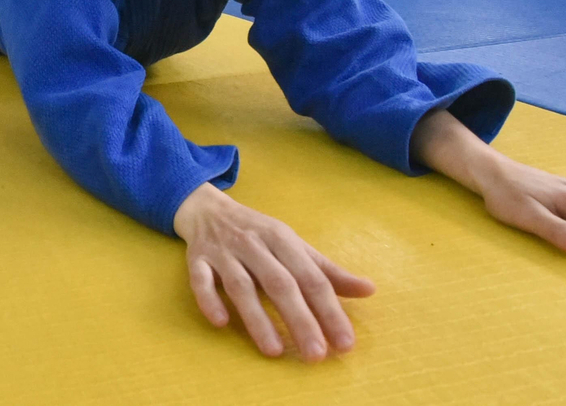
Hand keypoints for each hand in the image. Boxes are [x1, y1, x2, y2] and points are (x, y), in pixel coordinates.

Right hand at [173, 184, 374, 361]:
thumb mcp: (294, 245)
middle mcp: (254, 245)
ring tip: (274, 350)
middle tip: (315, 354)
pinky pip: (200, 280)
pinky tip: (220, 322)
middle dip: (299, 319)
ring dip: (257, 317)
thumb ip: (327, 271)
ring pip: (240, 285)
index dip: (329, 310)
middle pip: (279, 283)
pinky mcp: (196, 259)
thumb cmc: (258, 233)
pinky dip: (209, 299)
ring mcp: (223, 252)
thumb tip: (369, 290)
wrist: (208, 209)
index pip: (312, 278)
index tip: (344, 343)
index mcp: (283, 239)